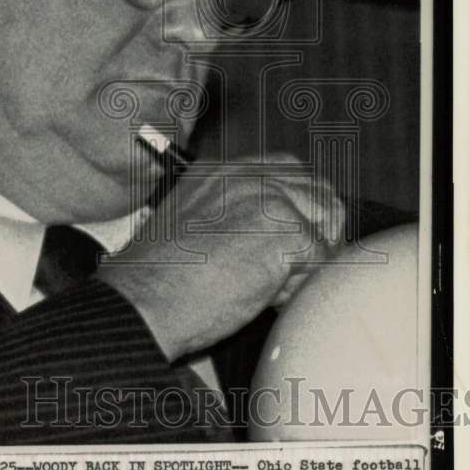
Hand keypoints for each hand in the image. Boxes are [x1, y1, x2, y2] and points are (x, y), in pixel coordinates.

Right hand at [99, 153, 341, 360]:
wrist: (143, 299)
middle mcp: (246, 175)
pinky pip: (321, 258)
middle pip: (318, 191)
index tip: (297, 238)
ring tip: (271, 285)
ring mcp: (267, 198)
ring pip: (326, 222)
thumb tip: (282, 234)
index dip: (301, 206)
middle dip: (317, 231)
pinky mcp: (284, 229)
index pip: (287, 170)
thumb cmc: (158, 280)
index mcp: (220, 171)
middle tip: (292, 269)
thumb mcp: (191, 226)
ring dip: (310, 259)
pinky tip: (266, 297)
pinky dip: (300, 285)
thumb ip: (233, 217)